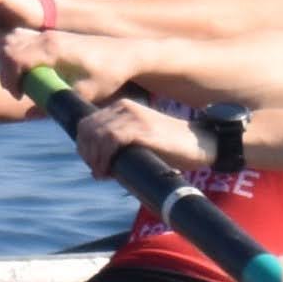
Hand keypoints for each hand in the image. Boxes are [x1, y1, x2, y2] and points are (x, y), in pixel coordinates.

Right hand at [0, 28, 131, 107]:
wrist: (125, 55)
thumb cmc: (108, 75)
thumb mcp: (84, 94)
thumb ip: (56, 103)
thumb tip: (28, 113)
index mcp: (53, 49)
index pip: (12, 56)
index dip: (8, 78)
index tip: (19, 95)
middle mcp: (47, 37)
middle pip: (5, 47)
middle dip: (3, 72)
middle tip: (17, 91)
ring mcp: (48, 34)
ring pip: (10, 40)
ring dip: (6, 62)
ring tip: (20, 83)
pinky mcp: (50, 36)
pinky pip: (20, 38)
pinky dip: (13, 53)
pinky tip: (27, 72)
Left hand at [72, 95, 203, 180]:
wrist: (198, 143)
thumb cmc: (170, 148)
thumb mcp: (139, 142)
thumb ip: (119, 147)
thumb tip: (96, 168)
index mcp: (121, 107)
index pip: (87, 123)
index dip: (84, 146)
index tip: (93, 165)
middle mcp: (124, 107)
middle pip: (87, 128)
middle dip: (87, 153)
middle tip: (98, 171)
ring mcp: (133, 116)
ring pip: (96, 134)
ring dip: (94, 158)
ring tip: (102, 174)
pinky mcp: (141, 128)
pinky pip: (111, 139)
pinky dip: (104, 157)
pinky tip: (108, 171)